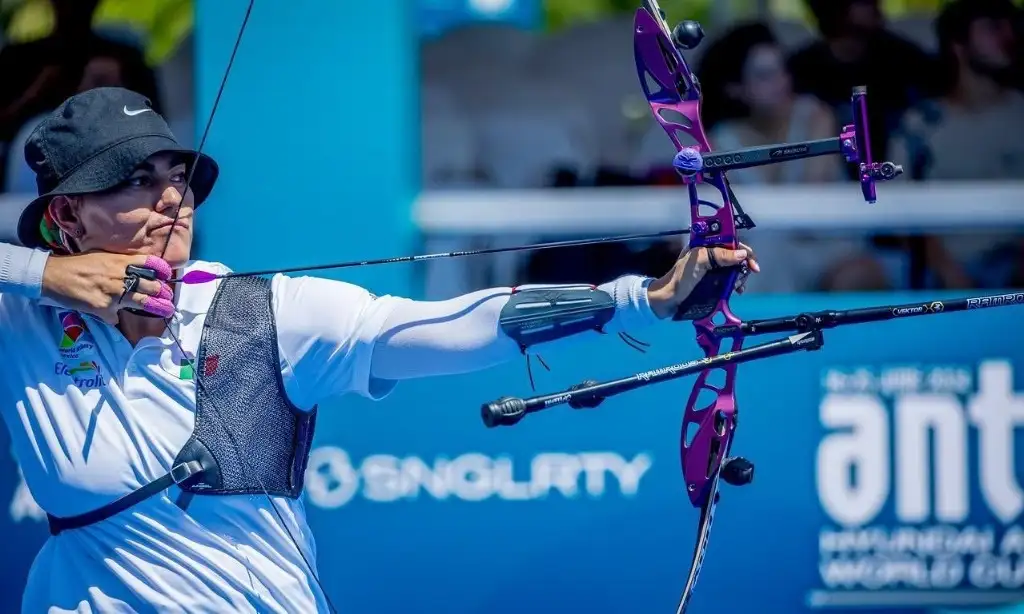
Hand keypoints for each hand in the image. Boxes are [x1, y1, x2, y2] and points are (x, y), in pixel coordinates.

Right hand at [41, 253, 174, 323]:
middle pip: (152, 286)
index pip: (150, 263)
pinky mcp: (104, 308)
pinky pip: (116, 316)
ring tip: (167, 310)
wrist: (54, 275)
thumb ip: (121, 264)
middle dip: (162, 292)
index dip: (163, 269)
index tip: (168, 275)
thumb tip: (138, 272)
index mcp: (121, 261)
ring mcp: (114, 293)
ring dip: (157, 307)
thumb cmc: (78, 265)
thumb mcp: (103, 257)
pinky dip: (115, 317)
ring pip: (143, 302)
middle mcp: (122, 276)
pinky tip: (112, 315)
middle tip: (168, 297)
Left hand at [647, 243, 760, 318]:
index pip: (729, 240)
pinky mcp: (711, 280)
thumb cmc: (681, 278)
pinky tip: (737, 290)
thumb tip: (742, 254)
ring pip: (733, 267)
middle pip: (734, 254)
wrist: (668, 300)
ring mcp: (710, 267)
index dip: (742, 248)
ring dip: (741, 275)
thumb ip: (719, 255)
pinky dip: (735, 283)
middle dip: (744, 263)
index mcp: (704, 243)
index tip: (751, 260)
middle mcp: (708, 253)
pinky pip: (728, 278)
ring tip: (740, 286)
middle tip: (750, 274)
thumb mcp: (699, 262)